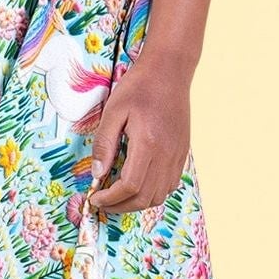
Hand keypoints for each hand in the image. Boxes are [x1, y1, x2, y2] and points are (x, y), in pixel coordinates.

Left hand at [86, 51, 191, 216]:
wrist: (170, 71)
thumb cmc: (139, 87)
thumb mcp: (113, 111)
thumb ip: (104, 144)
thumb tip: (97, 174)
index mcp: (148, 143)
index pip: (129, 186)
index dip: (110, 198)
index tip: (95, 198)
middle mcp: (166, 154)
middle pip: (145, 197)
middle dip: (121, 206)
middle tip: (103, 203)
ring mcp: (178, 155)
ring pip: (160, 195)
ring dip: (137, 203)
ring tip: (118, 197)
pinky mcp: (182, 152)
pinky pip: (170, 184)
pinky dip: (153, 193)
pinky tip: (139, 185)